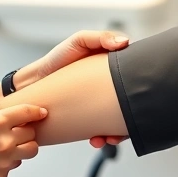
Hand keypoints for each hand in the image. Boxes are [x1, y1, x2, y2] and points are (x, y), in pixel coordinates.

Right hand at [0, 101, 46, 176]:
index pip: (27, 113)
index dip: (37, 111)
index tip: (42, 113)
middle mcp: (5, 142)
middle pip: (32, 135)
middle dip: (27, 131)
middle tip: (18, 132)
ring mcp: (4, 161)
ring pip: (28, 153)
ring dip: (23, 148)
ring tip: (8, 147)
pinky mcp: (0, 176)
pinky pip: (11, 168)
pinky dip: (5, 163)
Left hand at [20, 30, 129, 148]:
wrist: (36, 80)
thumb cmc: (58, 57)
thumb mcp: (80, 41)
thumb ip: (102, 38)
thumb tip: (124, 42)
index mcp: (115, 68)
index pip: (136, 79)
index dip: (140, 90)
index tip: (137, 98)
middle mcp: (111, 87)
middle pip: (131, 106)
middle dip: (130, 119)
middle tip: (123, 125)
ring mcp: (102, 104)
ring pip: (119, 122)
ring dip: (117, 133)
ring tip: (108, 137)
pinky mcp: (91, 117)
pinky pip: (103, 130)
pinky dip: (102, 137)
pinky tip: (96, 138)